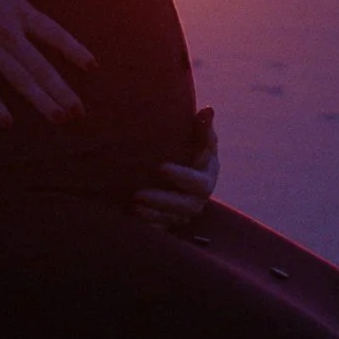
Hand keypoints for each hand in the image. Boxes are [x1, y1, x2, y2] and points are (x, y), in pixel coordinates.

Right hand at [0, 0, 96, 126]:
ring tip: (57, 118)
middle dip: (62, 91)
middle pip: (41, 67)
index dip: (75, 51)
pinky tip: (7, 122)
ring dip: (40, 100)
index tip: (92, 67)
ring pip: (19, 80)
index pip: (54, 35)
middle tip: (79, 111)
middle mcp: (8, 34)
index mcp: (19, 11)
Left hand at [129, 107, 218, 229]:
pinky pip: (160, 229)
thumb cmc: (192, 150)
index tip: (162, 167)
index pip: (198, 182)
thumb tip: (207, 110)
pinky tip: (131, 215)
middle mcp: (198, 200)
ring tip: (131, 205)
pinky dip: (147, 224)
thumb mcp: (200, 140)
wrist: (180, 173)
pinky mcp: (170, 223)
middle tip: (138, 194)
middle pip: (184, 206)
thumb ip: (203, 128)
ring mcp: (183, 214)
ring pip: (170, 219)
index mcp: (207, 178)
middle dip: (161, 200)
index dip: (182, 177)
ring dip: (151, 214)